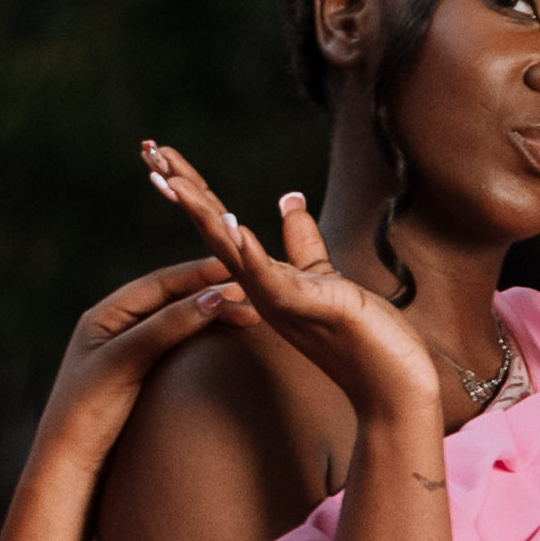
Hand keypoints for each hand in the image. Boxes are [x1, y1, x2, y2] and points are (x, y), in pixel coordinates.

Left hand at [25, 257, 241, 485]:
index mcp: (103, 316)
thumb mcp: (125, 361)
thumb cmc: (87, 412)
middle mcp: (115, 328)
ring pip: (177, 322)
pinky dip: (204, 339)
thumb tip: (215, 296)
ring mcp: (128, 353)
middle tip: (255, 296)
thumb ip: (167, 327)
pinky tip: (226, 343)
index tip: (238, 269)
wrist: (70, 466)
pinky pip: (177, 347)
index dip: (199, 274)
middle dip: (212, 293)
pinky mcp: (141, 378)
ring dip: (212, 316)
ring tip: (250, 318)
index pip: (160, 283)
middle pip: (171, 300)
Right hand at [136, 139, 454, 435]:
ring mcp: (280, 300)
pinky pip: (271, 278)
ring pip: (230, 250)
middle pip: (212, 229)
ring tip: (171, 179)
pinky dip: (251, 251)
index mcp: (262, 276)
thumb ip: (301, 241)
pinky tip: (233, 223)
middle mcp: (261, 288)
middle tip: (147, 152)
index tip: (160, 153)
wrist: (392, 388)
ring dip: (201, 213)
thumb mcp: (323, 277)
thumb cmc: (362, 337)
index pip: (219, 223)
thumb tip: (289, 197)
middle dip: (180, 190)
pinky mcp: (309, 308)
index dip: (191, 187)